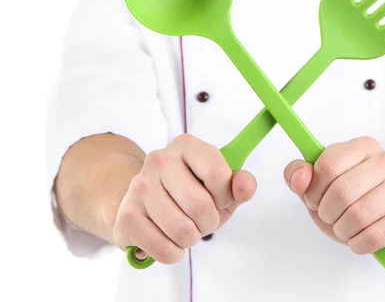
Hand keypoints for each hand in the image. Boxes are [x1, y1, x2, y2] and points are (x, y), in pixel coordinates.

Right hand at [112, 134, 256, 263]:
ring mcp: (140, 186)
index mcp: (187, 145)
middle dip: (209, 222)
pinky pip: (162, 248)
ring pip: (182, 231)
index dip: (225, 195)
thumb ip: (240, 185)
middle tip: (203, 220)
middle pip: (200, 206)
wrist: (147, 202)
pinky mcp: (126, 216)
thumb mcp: (221, 186)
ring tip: (186, 228)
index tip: (219, 199)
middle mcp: (160, 159)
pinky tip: (169, 240)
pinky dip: (173, 253)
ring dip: (192, 239)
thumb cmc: (191, 192)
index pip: (217, 172)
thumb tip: (244, 185)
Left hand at [284, 137, 384, 260]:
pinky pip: (374, 235)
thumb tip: (299, 179)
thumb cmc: (357, 201)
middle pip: (342, 191)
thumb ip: (300, 175)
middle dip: (327, 212)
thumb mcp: (322, 187)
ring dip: (343, 230)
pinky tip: (360, 240)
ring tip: (346, 229)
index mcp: (365, 146)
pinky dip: (359, 244)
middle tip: (331, 217)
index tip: (315, 199)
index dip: (314, 189)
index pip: (329, 164)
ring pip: (358, 215)